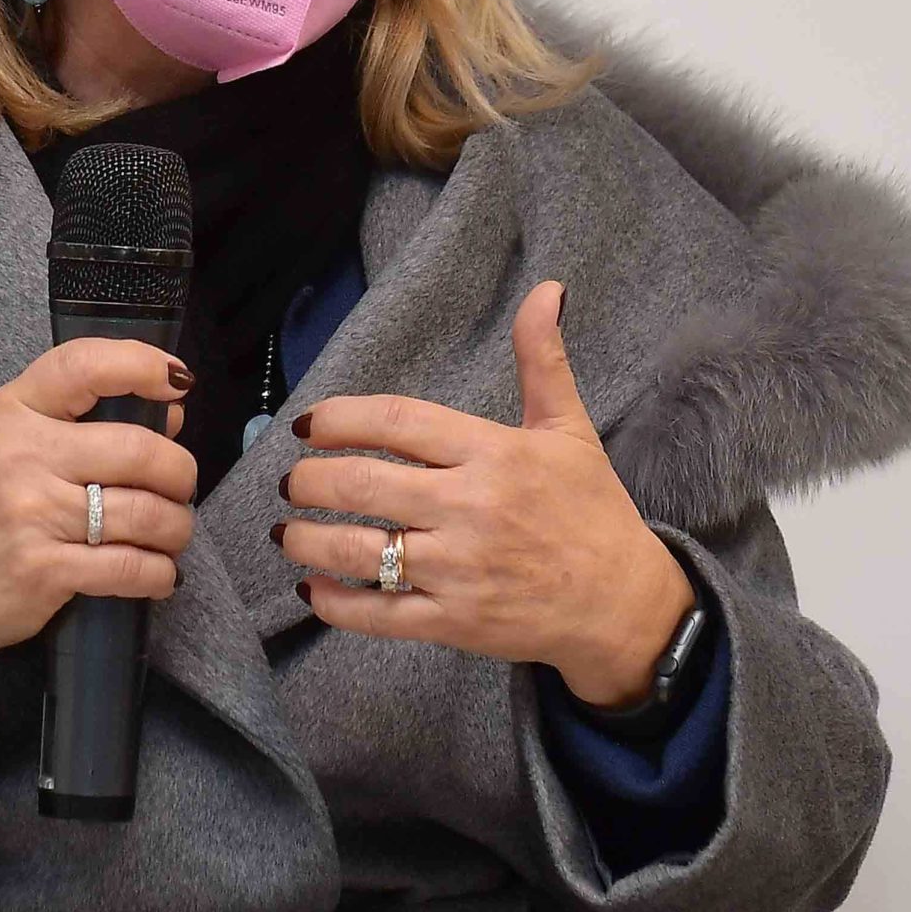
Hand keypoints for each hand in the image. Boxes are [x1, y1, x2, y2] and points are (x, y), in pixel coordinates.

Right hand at [0, 338, 198, 718]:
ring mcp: (34, 516)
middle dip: (180, 472)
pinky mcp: (44, 572)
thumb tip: (171, 413)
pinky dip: (159, 574)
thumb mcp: (9, 447)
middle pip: (139, 450)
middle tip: (179, 488)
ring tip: (171, 534)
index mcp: (12, 413)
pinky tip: (157, 574)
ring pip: (147, 514)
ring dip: (176, 528)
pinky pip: (131, 568)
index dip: (143, 364)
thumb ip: (82, 424)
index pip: (84, 366)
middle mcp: (23, 457)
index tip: (178, 381)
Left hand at [274, 280, 695, 709]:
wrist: (625, 604)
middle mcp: (470, 507)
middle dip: (309, 480)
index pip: (396, 421)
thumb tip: (545, 289)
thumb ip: (542, 359)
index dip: (340, 419)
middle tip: (291, 480)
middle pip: (362, 483)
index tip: (308, 425)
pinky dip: (334, 602)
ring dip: (306, 538)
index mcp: (492, 453)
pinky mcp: (454, 621)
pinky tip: (311, 588)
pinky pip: (378, 613)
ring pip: (359, 550)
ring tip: (285, 531)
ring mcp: (458, 569)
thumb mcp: (569, 429)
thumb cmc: (592, 510)